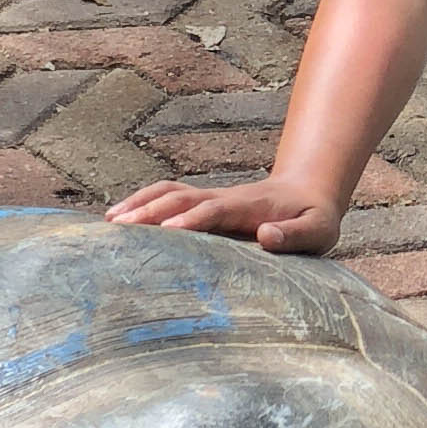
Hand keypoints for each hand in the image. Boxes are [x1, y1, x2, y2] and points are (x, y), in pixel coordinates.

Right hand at [105, 173, 344, 256]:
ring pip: (168, 193)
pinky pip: (168, 197)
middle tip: (117, 230)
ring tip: (108, 222)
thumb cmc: (314, 218)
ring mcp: (211, 198)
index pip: (213, 211)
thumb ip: (295, 235)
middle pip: (180, 198)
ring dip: (139, 203)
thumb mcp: (318, 230)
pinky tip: (120, 217)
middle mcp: (223, 198)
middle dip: (149, 211)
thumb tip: (266, 235)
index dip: (190, 220)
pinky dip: (142, 202)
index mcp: (248, 207)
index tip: (166, 233)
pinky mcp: (203, 204)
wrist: (308, 192)